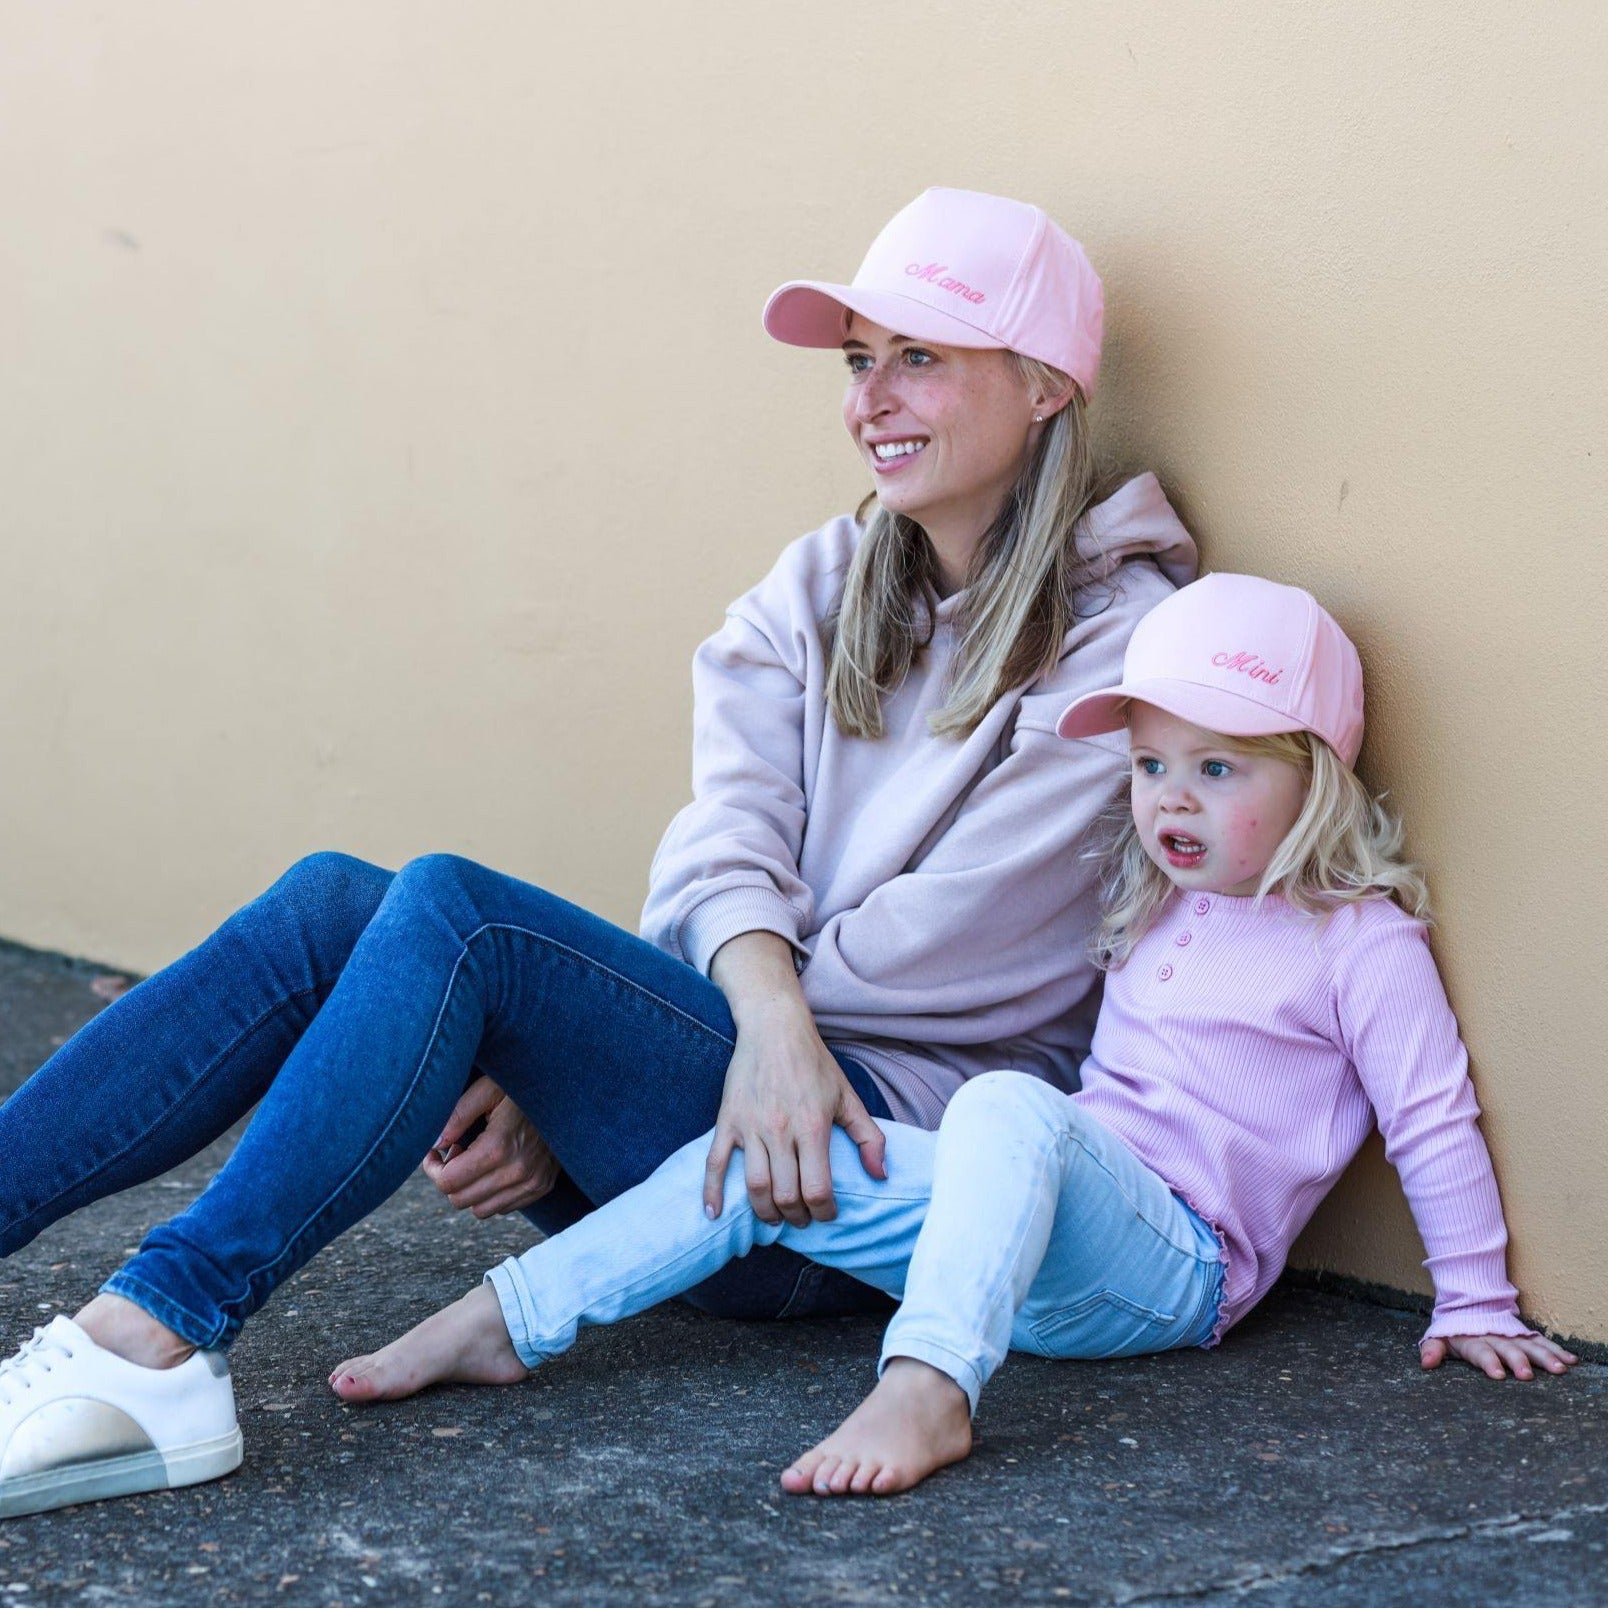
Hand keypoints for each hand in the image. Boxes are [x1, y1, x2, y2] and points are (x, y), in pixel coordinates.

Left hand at [422, 1074, 560, 1217]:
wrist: (567, 1094)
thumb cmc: (522, 1088)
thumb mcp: (487, 1090)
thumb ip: (456, 1116)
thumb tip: (434, 1145)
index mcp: (498, 1147)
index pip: (448, 1182)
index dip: (432, 1168)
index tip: (435, 1152)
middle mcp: (517, 1172)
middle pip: (460, 1200)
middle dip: (449, 1178)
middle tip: (456, 1151)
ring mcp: (532, 1182)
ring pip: (481, 1210)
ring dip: (470, 1189)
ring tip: (475, 1161)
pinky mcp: (541, 1186)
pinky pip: (504, 1208)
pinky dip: (491, 1193)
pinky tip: (494, 1167)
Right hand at [701, 1005, 886, 1227]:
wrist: (774, 1028)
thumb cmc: (814, 1063)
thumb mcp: (848, 1096)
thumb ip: (869, 1137)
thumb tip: (880, 1174)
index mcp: (813, 1127)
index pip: (818, 1189)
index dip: (824, 1212)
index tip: (828, 1214)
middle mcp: (781, 1131)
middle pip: (786, 1195)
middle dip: (796, 1217)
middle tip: (802, 1218)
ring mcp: (750, 1127)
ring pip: (755, 1186)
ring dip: (765, 1212)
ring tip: (774, 1218)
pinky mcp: (728, 1120)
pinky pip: (714, 1163)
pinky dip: (712, 1192)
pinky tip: (714, 1214)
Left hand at [1419, 1332, 1578, 1380]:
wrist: (1470, 1303)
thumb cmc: (1455, 1329)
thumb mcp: (1440, 1337)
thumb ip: (1433, 1349)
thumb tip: (1425, 1363)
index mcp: (1474, 1340)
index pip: (1481, 1352)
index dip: (1489, 1362)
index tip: (1498, 1374)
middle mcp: (1495, 1337)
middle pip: (1508, 1349)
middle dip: (1518, 1360)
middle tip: (1526, 1374)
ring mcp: (1512, 1335)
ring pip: (1530, 1345)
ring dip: (1545, 1357)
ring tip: (1559, 1369)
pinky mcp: (1525, 1335)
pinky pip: (1542, 1342)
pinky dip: (1557, 1350)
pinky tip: (1571, 1360)